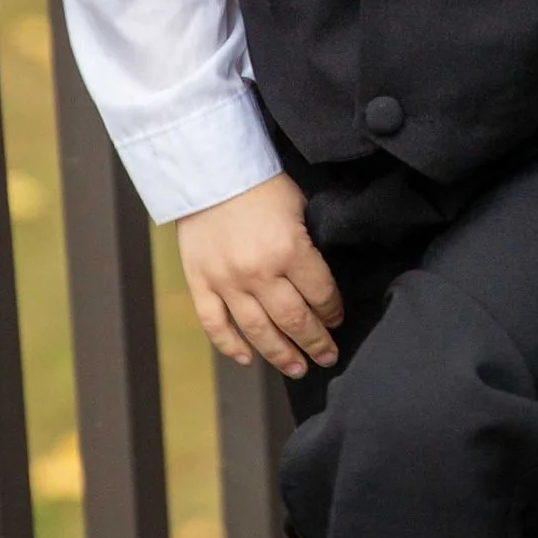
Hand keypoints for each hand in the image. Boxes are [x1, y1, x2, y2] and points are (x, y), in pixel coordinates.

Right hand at [176, 174, 342, 379]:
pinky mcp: (200, 282)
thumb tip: (318, 283)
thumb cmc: (259, 184)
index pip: (321, 295)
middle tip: (327, 357)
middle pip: (294, 321)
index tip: (337, 318)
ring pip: (258, 332)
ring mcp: (227, 281)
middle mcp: (259, 273)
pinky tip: (247, 358)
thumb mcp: (299, 207)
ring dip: (281, 355)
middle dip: (316, 343)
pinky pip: (215, 325)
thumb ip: (308, 247)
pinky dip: (230, 346)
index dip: (333, 311)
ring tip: (297, 369)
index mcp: (289, 250)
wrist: (209, 169)